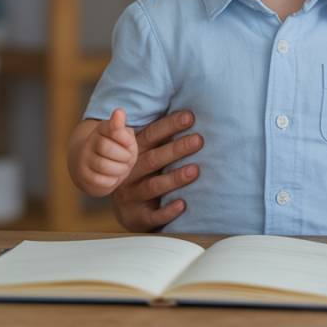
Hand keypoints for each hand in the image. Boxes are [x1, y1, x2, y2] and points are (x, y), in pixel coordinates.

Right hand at [75, 109, 137, 196]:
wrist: (95, 167)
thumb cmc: (117, 150)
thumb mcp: (125, 139)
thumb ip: (124, 130)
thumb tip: (119, 112)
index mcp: (102, 129)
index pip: (111, 127)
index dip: (120, 132)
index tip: (127, 137)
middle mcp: (89, 142)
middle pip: (107, 148)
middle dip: (124, 156)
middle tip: (127, 158)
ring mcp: (84, 159)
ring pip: (104, 166)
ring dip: (120, 169)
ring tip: (121, 167)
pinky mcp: (83, 176)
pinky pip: (101, 181)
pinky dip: (112, 181)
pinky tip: (113, 176)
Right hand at [111, 110, 202, 231]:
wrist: (126, 209)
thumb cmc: (144, 173)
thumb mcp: (144, 153)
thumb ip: (159, 135)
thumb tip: (189, 109)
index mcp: (133, 153)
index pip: (151, 136)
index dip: (170, 125)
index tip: (191, 116)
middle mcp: (129, 173)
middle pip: (154, 159)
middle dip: (177, 149)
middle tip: (199, 140)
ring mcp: (132, 196)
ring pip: (153, 186)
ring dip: (175, 178)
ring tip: (195, 170)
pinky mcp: (137, 217)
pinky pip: (152, 215)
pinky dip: (167, 211)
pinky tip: (183, 204)